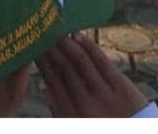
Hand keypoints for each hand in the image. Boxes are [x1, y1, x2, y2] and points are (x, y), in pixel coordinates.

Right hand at [36, 33, 150, 117]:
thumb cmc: (100, 127)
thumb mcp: (75, 125)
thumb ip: (60, 110)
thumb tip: (46, 89)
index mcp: (70, 116)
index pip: (53, 84)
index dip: (44, 65)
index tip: (36, 50)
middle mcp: (84, 104)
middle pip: (64, 71)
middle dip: (53, 51)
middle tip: (44, 35)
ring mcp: (103, 93)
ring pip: (80, 63)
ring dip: (68, 45)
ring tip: (59, 32)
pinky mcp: (120, 84)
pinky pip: (101, 61)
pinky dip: (89, 46)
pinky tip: (79, 35)